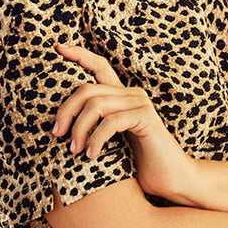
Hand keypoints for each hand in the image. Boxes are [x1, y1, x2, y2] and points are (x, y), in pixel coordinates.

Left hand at [51, 42, 197, 201]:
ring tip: (74, 150)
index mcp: (122, 97)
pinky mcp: (146, 117)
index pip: (99, 66)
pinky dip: (96, 139)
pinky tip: (92, 156)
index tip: (58, 47)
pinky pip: (111, 121)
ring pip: (96, 105)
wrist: (171, 180)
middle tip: (56, 134)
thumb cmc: (138, 167)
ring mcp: (140, 103)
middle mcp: (131, 94)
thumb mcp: (111, 145)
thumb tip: (59, 129)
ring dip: (79, 128)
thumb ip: (94, 130)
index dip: (80, 54)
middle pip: (87, 89)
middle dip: (66, 110)